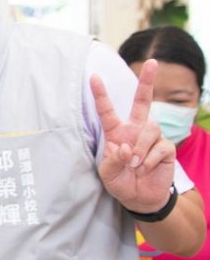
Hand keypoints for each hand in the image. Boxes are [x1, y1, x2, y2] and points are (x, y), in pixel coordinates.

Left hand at [91, 59, 175, 212]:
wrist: (140, 198)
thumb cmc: (120, 182)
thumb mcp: (107, 173)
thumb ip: (112, 160)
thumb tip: (125, 148)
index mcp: (116, 132)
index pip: (107, 110)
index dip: (101, 94)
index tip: (94, 77)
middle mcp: (135, 129)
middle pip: (143, 100)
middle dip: (147, 81)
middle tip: (152, 62)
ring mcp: (152, 137)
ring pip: (150, 128)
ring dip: (140, 148)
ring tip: (135, 164)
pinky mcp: (166, 148)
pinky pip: (159, 147)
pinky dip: (149, 160)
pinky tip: (145, 168)